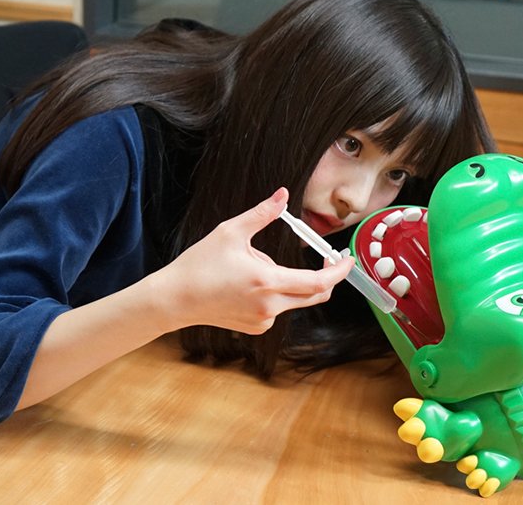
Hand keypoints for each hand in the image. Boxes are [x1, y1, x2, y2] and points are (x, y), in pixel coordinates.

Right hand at [151, 187, 353, 334]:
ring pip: (295, 300)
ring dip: (292, 282)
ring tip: (256, 267)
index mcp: (268, 281)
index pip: (318, 282)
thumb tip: (283, 194)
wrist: (175, 299)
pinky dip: (276, 294)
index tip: (347, 259)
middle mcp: (270, 305)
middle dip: (326, 276)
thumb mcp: (230, 231)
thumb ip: (262, 213)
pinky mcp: (257, 327)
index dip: (339, 271)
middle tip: (326, 258)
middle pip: (315, 294)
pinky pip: (279, 308)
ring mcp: (264, 320)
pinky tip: (248, 286)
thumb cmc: (199, 264)